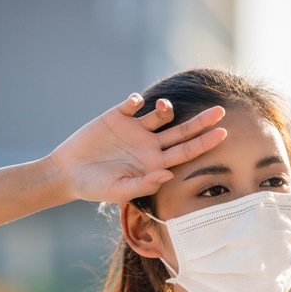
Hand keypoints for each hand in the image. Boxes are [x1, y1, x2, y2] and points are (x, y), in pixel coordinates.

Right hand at [46, 94, 227, 204]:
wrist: (67, 173)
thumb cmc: (94, 187)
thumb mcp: (118, 190)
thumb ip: (143, 184)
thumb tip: (167, 175)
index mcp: (154, 163)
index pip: (185, 152)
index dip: (204, 143)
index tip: (223, 134)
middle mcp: (149, 144)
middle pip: (182, 131)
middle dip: (201, 121)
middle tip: (221, 111)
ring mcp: (135, 129)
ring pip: (160, 115)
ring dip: (166, 108)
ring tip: (164, 107)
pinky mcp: (117, 116)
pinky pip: (133, 103)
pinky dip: (136, 100)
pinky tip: (135, 103)